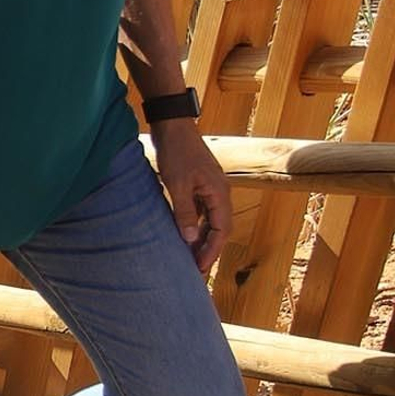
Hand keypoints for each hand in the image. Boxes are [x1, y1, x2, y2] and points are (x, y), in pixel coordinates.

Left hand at [150, 119, 231, 273]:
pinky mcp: (200, 184)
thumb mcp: (177, 184)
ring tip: (191, 257)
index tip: (199, 268)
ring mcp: (210, 188)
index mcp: (220, 193)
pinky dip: (195, 225)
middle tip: (197, 270)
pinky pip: (202, 211)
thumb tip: (191, 239)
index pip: (221, 231)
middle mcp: (220, 192)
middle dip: (209, 250)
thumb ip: (185, 212)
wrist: (173, 124)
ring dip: (202, 239)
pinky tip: (185, 234)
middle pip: (219, 229)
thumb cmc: (176, 151)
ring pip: (211, 221)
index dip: (211, 251)